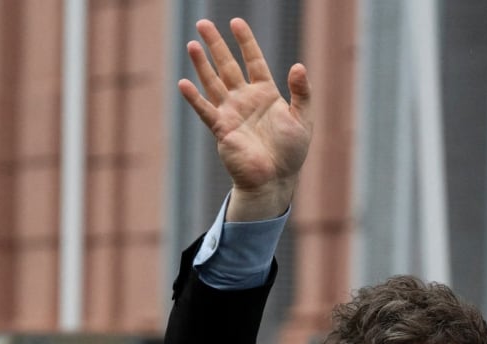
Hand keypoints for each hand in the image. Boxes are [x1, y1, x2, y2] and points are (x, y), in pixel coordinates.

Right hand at [178, 18, 312, 220]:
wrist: (275, 179)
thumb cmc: (291, 151)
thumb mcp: (303, 117)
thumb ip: (301, 91)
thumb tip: (298, 65)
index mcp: (266, 93)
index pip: (253, 59)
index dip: (245, 41)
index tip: (236, 22)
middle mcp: (245, 99)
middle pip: (228, 65)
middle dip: (216, 45)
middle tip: (203, 23)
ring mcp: (231, 113)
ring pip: (214, 82)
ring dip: (202, 64)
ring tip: (192, 44)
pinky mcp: (222, 129)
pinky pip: (206, 110)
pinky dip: (194, 98)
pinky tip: (184, 83)